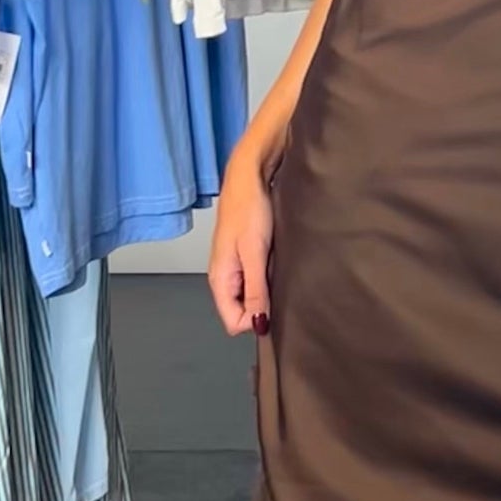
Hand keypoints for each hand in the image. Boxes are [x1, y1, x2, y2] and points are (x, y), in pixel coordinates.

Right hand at [208, 151, 276, 336]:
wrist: (250, 177)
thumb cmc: (249, 209)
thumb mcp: (254, 253)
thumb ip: (255, 290)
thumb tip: (258, 324)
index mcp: (221, 279)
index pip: (234, 322)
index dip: (255, 320)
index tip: (275, 303)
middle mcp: (226, 277)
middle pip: (243, 312)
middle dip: (263, 307)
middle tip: (280, 284)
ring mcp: (236, 267)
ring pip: (252, 297)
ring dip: (268, 291)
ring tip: (279, 270)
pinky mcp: (247, 257)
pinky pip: (258, 281)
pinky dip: (270, 277)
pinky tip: (279, 264)